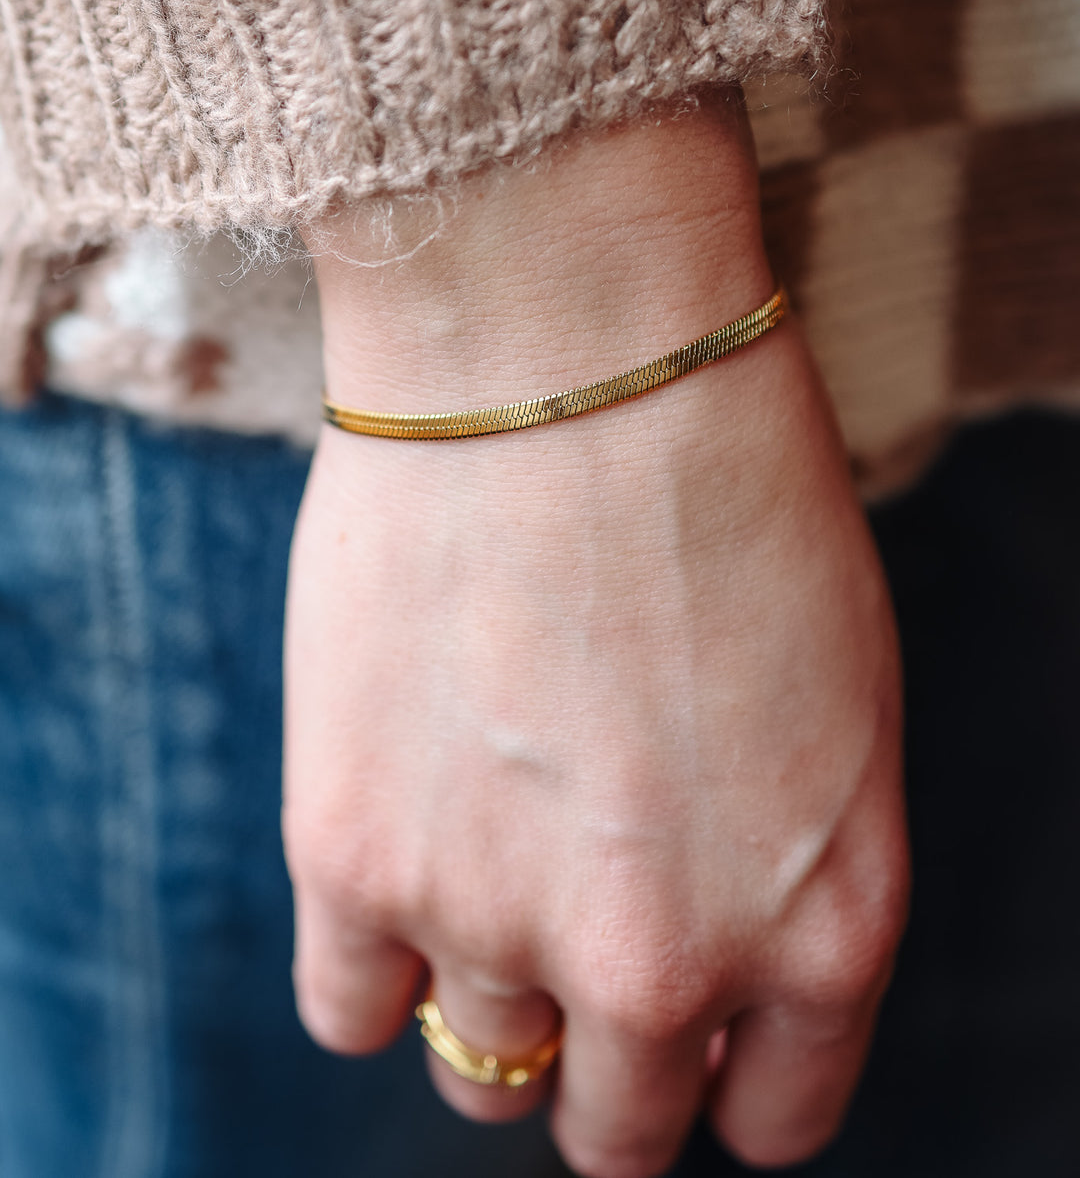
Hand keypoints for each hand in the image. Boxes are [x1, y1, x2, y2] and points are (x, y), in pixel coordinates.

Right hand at [284, 96, 907, 1175]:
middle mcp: (668, 960)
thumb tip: (710, 964)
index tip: (691, 1022)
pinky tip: (397, 852)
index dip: (728, 1072)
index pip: (774, 1117)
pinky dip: (375, 960)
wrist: (567, 348)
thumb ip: (784, 866)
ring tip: (487, 844)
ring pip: (482, 1072)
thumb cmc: (727, 482)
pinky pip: (353, 1007)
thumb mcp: (839, 697)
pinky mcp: (354, 859)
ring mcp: (502, 920)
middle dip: (608, 1064)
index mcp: (827, 921)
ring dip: (490, 987)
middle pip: (615, 1129)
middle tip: (575, 944)